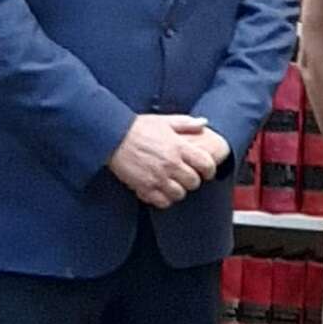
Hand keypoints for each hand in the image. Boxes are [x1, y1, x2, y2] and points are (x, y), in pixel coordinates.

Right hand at [108, 113, 222, 208]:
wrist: (113, 136)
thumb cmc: (137, 128)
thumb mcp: (164, 121)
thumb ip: (186, 123)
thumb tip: (203, 123)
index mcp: (179, 147)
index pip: (206, 164)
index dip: (210, 170)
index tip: (207, 171)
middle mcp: (171, 164)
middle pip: (194, 182)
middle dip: (193, 180)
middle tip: (187, 177)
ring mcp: (158, 177)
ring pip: (180, 194)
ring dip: (179, 190)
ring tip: (173, 184)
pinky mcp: (144, 187)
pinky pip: (162, 202)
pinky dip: (164, 198)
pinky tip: (161, 190)